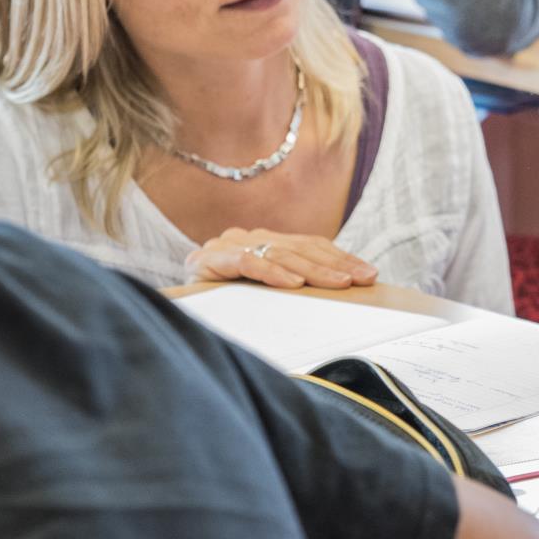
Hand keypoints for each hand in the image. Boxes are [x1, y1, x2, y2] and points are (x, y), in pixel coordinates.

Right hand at [186, 229, 377, 288]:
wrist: (170, 302)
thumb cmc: (221, 297)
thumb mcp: (262, 288)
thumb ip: (293, 282)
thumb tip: (343, 290)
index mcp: (266, 241)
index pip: (311, 246)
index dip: (341, 258)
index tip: (369, 275)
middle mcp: (250, 237)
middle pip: (301, 250)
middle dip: (336, 265)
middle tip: (362, 279)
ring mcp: (230, 245)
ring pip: (280, 255)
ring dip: (313, 270)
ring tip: (338, 283)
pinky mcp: (211, 259)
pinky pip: (248, 263)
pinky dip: (272, 273)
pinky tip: (293, 283)